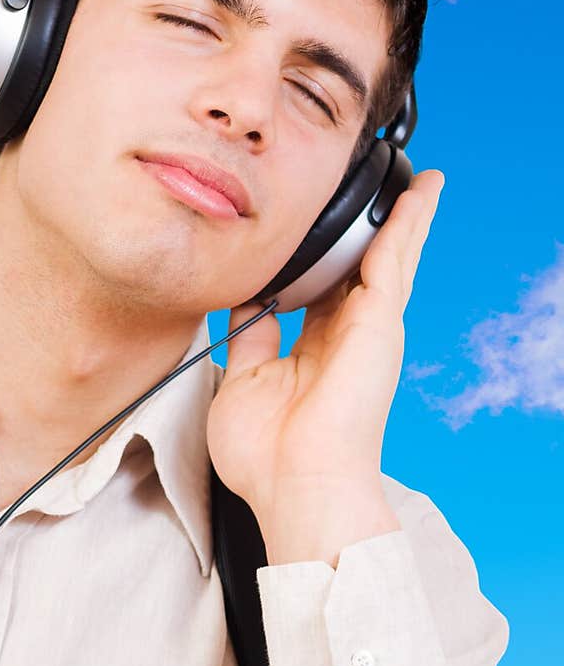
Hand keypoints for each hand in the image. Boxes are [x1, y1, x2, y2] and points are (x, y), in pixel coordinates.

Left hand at [206, 170, 444, 561]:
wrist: (296, 486)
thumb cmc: (266, 457)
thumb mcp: (242, 382)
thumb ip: (249, 337)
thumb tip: (246, 299)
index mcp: (313, 352)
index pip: (320, 293)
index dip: (319, 261)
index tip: (313, 231)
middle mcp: (346, 338)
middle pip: (360, 270)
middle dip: (366, 232)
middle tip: (369, 190)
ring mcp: (368, 330)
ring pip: (387, 258)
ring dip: (400, 218)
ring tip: (416, 179)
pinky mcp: (380, 322)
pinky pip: (396, 258)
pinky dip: (409, 222)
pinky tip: (422, 190)